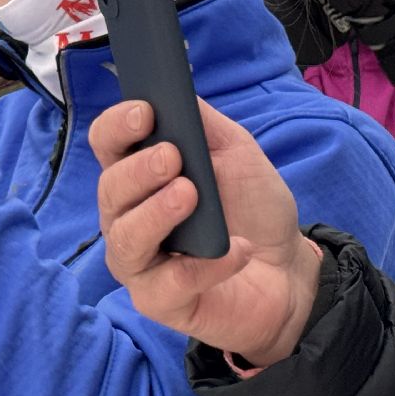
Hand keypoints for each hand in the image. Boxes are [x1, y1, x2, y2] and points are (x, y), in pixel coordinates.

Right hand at [90, 98, 322, 367]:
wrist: (288, 268)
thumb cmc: (251, 208)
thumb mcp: (235, 153)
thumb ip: (203, 125)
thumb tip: (176, 94)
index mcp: (137, 174)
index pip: (106, 145)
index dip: (117, 126)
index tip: (145, 112)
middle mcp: (126, 217)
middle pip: (108, 190)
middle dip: (137, 170)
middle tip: (173, 157)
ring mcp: (138, 262)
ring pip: (125, 238)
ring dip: (155, 213)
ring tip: (190, 195)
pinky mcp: (158, 301)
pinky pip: (166, 284)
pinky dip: (202, 266)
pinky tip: (236, 250)